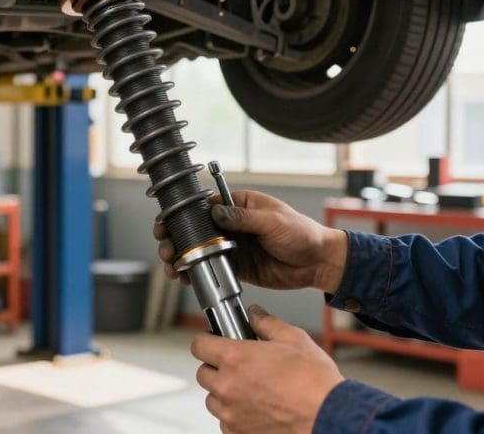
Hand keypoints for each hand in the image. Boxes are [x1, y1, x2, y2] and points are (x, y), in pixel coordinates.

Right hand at [153, 190, 348, 292]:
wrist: (318, 263)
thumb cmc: (302, 233)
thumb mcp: (273, 221)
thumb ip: (243, 218)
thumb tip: (216, 212)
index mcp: (242, 205)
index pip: (206, 205)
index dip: (184, 214)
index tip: (169, 222)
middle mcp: (234, 225)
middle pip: (197, 229)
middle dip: (177, 238)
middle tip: (166, 246)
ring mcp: (234, 246)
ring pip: (200, 250)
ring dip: (183, 257)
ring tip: (172, 265)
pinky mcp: (237, 266)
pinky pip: (212, 268)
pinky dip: (196, 273)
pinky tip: (185, 278)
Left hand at [192, 305, 344, 433]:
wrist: (328, 417)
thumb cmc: (314, 382)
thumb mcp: (294, 339)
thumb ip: (267, 324)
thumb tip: (255, 315)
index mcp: (236, 359)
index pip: (199, 345)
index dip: (206, 339)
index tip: (214, 340)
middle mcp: (227, 387)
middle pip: (203, 373)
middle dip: (217, 366)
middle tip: (239, 365)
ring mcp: (231, 414)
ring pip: (213, 399)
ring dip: (225, 392)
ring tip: (251, 388)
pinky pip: (226, 421)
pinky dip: (236, 414)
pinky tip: (257, 407)